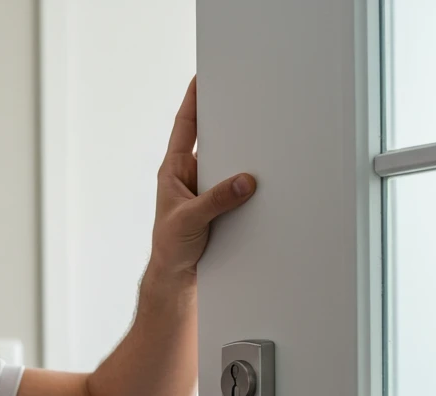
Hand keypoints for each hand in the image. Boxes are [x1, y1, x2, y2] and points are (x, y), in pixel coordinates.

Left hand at [148, 76, 255, 281]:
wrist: (177, 278)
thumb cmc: (170, 248)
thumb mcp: (190, 221)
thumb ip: (216, 201)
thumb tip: (245, 181)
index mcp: (174, 171)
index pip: (184, 127)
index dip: (193, 100)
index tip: (201, 77)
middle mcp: (190, 176)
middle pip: (212, 140)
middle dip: (228, 122)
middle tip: (246, 99)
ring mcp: (206, 190)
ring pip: (229, 163)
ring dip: (243, 155)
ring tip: (263, 139)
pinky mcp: (220, 206)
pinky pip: (237, 186)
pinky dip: (249, 181)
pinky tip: (265, 178)